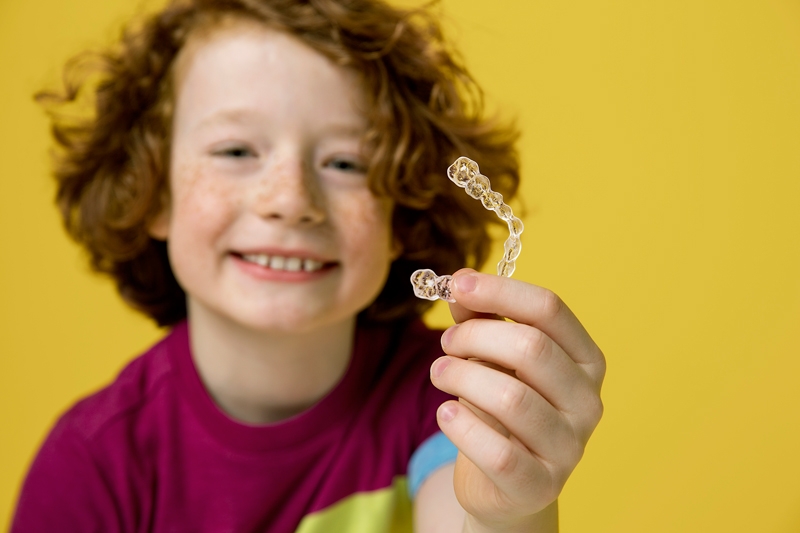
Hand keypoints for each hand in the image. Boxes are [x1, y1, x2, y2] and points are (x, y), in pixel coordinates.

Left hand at [429, 269, 605, 531]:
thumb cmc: (500, 409)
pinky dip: (461, 426)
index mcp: (585, 359)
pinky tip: (446, 413)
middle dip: (475, 336)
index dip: (500, 291)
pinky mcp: (540, 486)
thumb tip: (460, 285)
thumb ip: (481, 319)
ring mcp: (569, 447)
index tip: (458, 284)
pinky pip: (497, 452)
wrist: (503, 482)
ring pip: (511, 398)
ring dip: (461, 376)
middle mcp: (588, 401)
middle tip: (446, 342)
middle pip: (531, 348)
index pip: (550, 309)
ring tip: (439, 373)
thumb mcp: (494, 358)